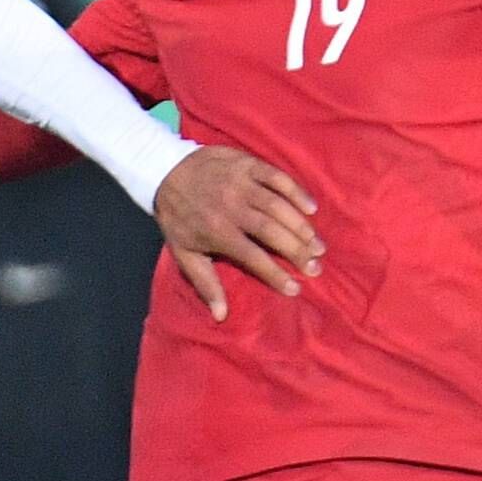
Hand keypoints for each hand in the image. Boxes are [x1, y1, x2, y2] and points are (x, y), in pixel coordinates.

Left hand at [151, 146, 323, 320]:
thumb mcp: (184, 253)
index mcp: (217, 231)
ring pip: (279, 206)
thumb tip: (220, 316)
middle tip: (315, 267)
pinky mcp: (248, 164)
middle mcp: (232, 207)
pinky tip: (311, 208)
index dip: (275, 274)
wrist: (164, 171)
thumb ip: (205, 284)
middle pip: (272, 231)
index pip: (253, 257)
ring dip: (302, 226)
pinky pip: (277, 177)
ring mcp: (241, 183)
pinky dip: (297, 191)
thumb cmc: (178, 218)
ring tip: (318, 245)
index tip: (295, 289)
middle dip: (298, 251)